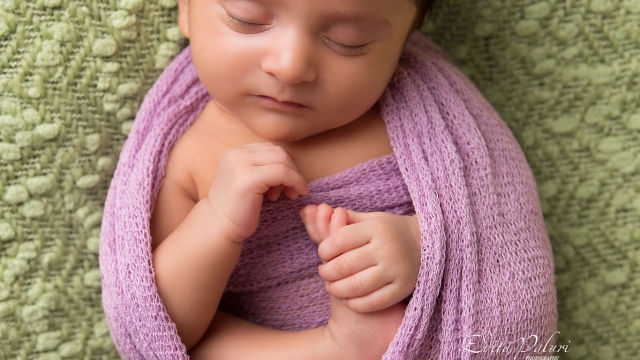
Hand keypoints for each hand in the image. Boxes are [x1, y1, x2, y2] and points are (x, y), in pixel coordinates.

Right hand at [207, 143, 307, 242]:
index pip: (271, 149)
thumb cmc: (237, 208)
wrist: (219, 226)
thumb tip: (290, 165)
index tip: (286, 184)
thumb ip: (262, 168)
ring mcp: (241, 163)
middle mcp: (237, 153)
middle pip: (278, 152)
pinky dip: (295, 181)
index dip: (285, 165)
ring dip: (293, 176)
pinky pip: (282, 172)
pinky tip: (296, 194)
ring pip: (282, 160)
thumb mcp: (249, 180)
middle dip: (291, 170)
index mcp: (237, 152)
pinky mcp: (249, 177)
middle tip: (290, 191)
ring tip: (288, 194)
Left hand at [300, 204, 420, 312]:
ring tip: (332, 287)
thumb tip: (313, 212)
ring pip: (357, 286)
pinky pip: (374, 301)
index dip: (324, 250)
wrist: (428, 244)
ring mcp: (396, 269)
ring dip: (338, 289)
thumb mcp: (371, 219)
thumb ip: (344, 220)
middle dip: (327, 272)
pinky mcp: (403, 288)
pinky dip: (356, 303)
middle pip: (345, 265)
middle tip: (323, 273)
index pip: (339, 240)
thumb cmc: (390, 230)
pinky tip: (349, 299)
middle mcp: (386, 248)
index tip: (322, 254)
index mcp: (376, 228)